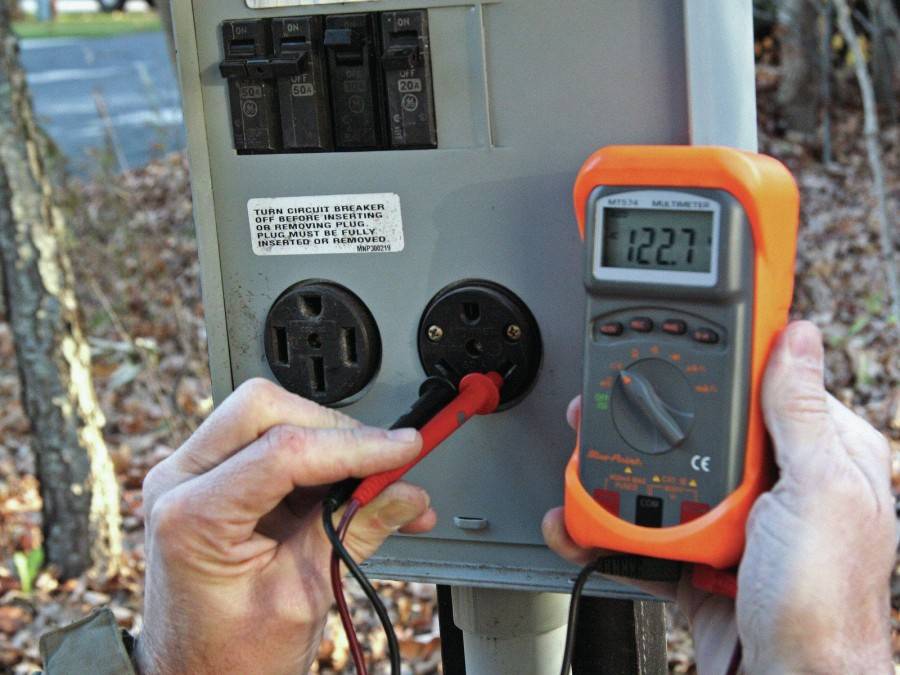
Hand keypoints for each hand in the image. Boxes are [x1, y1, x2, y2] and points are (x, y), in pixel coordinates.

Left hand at [135, 379, 435, 674]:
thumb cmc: (228, 658)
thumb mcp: (303, 597)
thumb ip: (357, 531)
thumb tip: (408, 493)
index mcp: (191, 517)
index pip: (284, 451)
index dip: (356, 445)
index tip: (404, 449)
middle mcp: (180, 481)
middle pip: (265, 409)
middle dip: (334, 430)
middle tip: (383, 464)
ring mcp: (191, 475)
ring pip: (269, 416)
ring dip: (329, 443)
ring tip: (374, 488)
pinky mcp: (211, 479)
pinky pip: (269, 442)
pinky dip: (318, 459)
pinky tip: (353, 489)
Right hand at [543, 321, 894, 673]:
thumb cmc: (822, 603)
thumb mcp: (815, 491)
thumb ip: (799, 415)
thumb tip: (799, 338)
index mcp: (821, 460)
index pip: (768, 393)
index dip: (723, 370)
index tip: (678, 348)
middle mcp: (779, 489)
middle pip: (703, 435)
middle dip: (650, 420)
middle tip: (606, 406)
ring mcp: (737, 527)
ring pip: (670, 481)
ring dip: (618, 473)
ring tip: (582, 461)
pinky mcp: (700, 560)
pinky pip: (650, 532)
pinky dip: (611, 529)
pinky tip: (586, 521)